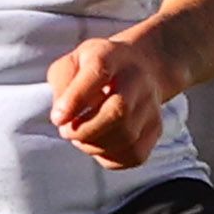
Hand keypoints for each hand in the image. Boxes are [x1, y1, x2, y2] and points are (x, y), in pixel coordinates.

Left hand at [46, 24, 176, 168]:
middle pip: (119, 111)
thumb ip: (61, 84)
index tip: (57, 118)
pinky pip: (133, 155)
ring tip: (81, 135)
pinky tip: (99, 144)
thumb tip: (61, 117)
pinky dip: (109, 157)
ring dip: (94, 145)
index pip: (98, 72)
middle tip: (66, 131)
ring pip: (126, 138)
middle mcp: (137, 79)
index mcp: (111, 56)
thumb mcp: (72, 62)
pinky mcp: (155, 128)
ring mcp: (151, 104)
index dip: (76, 99)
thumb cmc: (96, 68)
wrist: (141, 66)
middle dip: (86, 130)